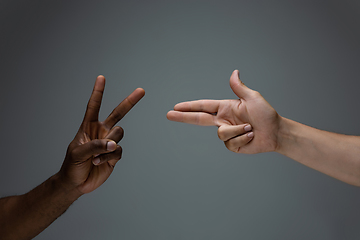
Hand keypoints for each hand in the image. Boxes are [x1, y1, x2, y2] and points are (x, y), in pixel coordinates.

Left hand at [58, 75, 144, 193]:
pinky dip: (108, 157)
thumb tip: (113, 144)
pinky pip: (118, 151)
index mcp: (89, 127)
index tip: (101, 78)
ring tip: (96, 156)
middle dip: (130, 102)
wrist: (77, 183)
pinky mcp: (115, 155)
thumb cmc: (72, 165)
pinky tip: (98, 162)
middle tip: (141, 91)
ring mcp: (110, 143)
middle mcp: (102, 132)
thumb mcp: (78, 152)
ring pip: (119, 134)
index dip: (98, 92)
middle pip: (119, 113)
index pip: (94, 106)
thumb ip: (95, 145)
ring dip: (109, 145)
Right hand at [167, 70, 280, 153]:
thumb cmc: (266, 114)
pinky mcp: (232, 146)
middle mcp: (223, 120)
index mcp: (225, 108)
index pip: (203, 106)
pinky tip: (251, 136)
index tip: (176, 106)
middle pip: (198, 119)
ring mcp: (227, 134)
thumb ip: (239, 87)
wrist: (275, 133)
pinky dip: (242, 139)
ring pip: (221, 134)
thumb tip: (234, 72)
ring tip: (250, 128)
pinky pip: (230, 143)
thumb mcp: (252, 98)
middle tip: (168, 115)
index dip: (189, 106)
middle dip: (183, 117)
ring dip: (238, 130)